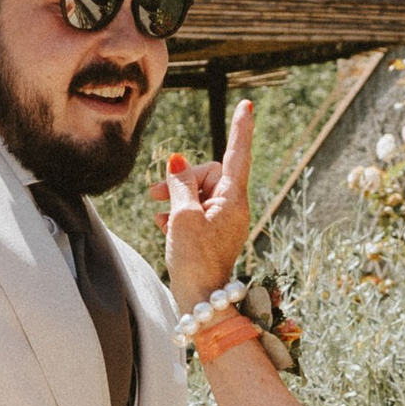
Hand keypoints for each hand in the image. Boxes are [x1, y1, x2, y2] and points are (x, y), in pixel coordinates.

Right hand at [154, 96, 252, 309]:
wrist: (203, 300)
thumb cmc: (195, 259)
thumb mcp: (183, 216)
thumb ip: (180, 185)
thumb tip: (176, 161)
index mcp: (233, 198)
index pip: (237, 153)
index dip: (240, 128)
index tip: (248, 104)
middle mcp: (233, 206)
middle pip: (207, 174)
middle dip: (181, 180)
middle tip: (156, 195)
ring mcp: (224, 221)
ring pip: (197, 194)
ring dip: (175, 199)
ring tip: (156, 212)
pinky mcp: (213, 234)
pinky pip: (195, 212)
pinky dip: (179, 214)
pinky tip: (161, 224)